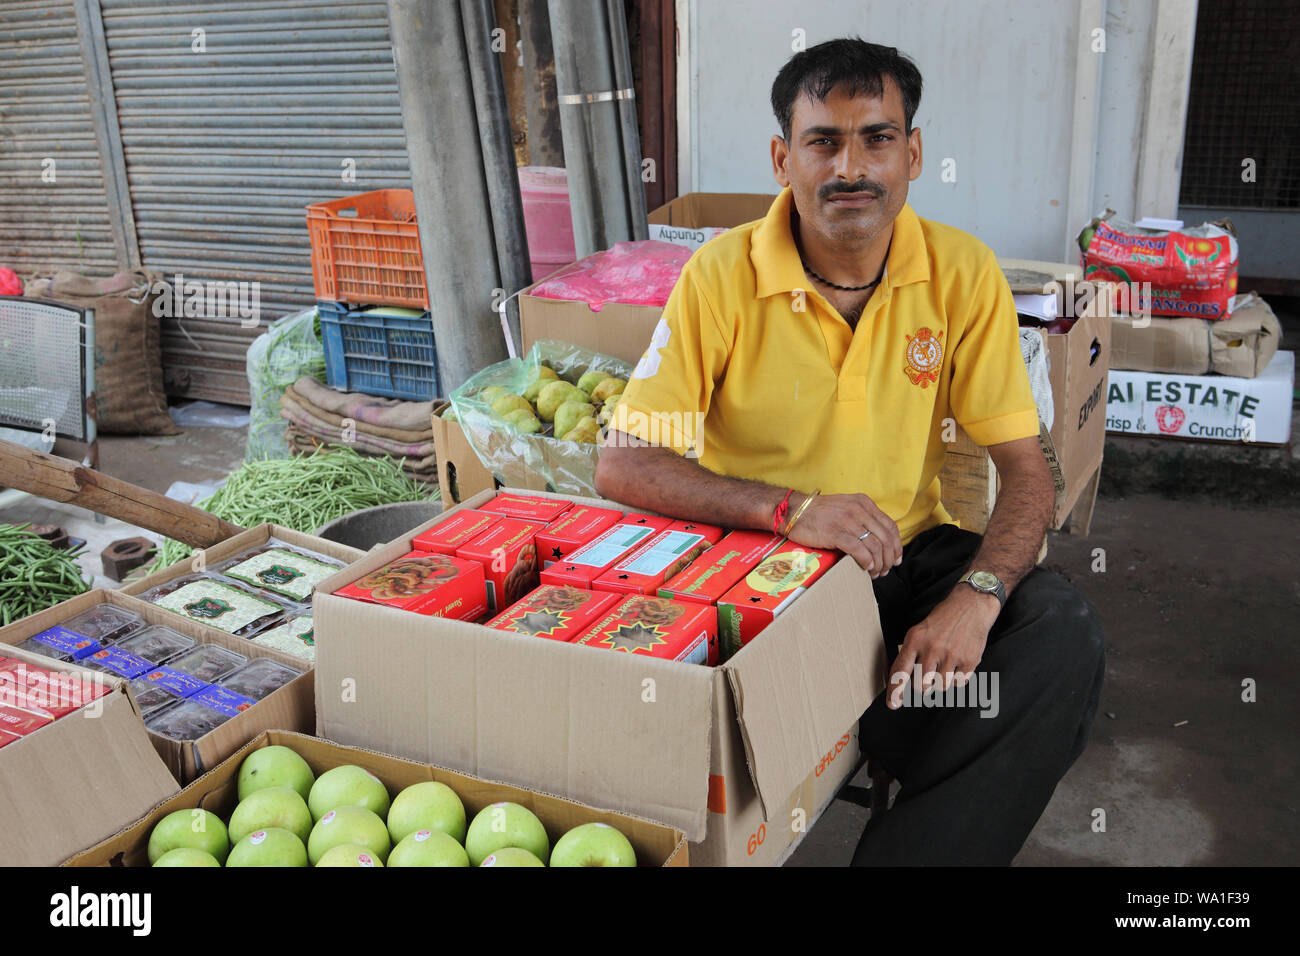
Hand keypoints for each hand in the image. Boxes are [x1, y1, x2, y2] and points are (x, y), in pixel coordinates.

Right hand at [785, 492, 902, 577]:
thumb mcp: (845, 508)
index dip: (896, 545)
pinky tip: (866, 568)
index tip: (896, 559)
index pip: (890, 526)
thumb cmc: (818, 513)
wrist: (793, 511)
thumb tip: (878, 541)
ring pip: (874, 546)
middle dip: (889, 558)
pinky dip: (866, 561)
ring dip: (878, 563)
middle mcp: (858, 510)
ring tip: (875, 573)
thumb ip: (862, 518)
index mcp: (863, 503)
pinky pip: (859, 550)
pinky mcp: (835, 532)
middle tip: (885, 570)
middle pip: (885, 538)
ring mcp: (847, 520)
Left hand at [887, 585, 999, 707]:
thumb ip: (911, 653)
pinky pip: (959, 683)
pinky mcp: (969, 660)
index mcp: (915, 639)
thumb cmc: (943, 619)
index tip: (893, 705)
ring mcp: (952, 655)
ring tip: (945, 666)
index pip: (901, 671)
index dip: (895, 691)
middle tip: (928, 675)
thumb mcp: (919, 630)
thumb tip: (901, 679)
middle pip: (921, 685)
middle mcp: (932, 648)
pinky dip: (957, 678)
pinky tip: (958, 663)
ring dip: (941, 682)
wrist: (971, 605)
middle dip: (923, 685)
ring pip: (940, 686)